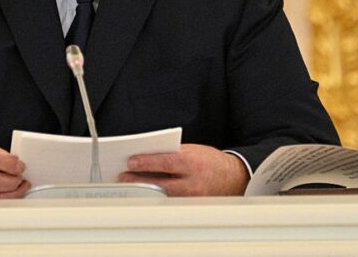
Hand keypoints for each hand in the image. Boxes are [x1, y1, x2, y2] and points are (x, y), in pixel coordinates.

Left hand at [118, 144, 247, 195]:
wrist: (233, 177)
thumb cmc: (210, 161)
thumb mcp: (192, 151)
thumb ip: (172, 154)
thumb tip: (148, 156)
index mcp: (193, 163)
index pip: (165, 163)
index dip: (146, 163)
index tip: (130, 162)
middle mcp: (193, 182)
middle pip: (161, 183)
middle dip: (139, 180)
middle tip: (123, 178)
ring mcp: (193, 197)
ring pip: (163, 195)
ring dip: (145, 190)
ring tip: (131, 185)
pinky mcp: (192, 206)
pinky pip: (171, 202)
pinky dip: (157, 196)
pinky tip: (146, 193)